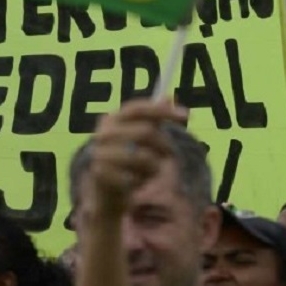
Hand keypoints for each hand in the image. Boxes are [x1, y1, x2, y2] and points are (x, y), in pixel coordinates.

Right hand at [86, 99, 187, 218]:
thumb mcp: (140, 136)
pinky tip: (137, 183)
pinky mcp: (100, 174)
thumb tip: (170, 96)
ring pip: (143, 157)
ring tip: (151, 171)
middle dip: (164, 144)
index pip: (138, 108)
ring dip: (154, 166)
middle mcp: (103, 133)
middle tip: (170, 154)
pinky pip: (134, 177)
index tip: (186, 115)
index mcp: (112, 118)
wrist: (104, 189)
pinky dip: (141, 181)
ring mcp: (99, 153)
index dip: (162, 110)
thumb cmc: (126, 159)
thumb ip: (154, 117)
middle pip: (145, 131)